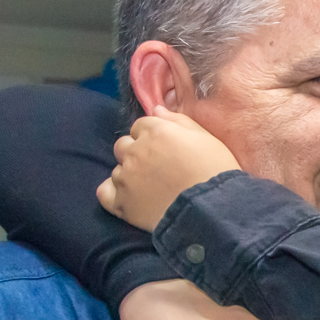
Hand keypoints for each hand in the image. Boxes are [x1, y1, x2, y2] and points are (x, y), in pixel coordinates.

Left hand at [97, 106, 241, 231]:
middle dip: (136, 153)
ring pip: (117, 169)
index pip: (141, 126)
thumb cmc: (215, 171)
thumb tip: (156, 109)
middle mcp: (135, 151)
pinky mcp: (121, 203)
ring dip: (130, 175)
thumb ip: (179, 121)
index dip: (152, 136)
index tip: (166, 149)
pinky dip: (114, 193)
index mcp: (156, 132)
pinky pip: (104, 193)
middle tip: (158, 168)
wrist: (212, 210)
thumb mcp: (206, 138)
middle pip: (123, 145)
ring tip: (151, 188)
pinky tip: (129, 198)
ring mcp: (125, 177)